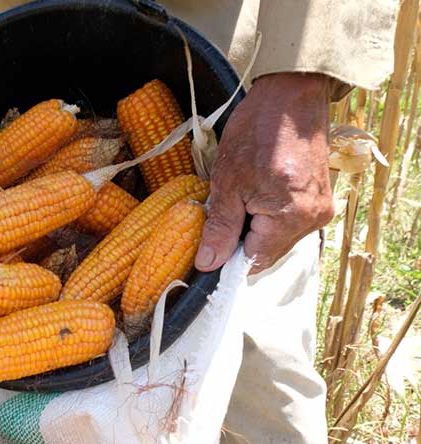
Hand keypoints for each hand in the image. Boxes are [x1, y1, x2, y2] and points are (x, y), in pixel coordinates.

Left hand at [194, 73, 333, 273]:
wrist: (291, 94)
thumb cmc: (256, 131)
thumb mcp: (228, 181)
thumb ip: (220, 227)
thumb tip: (208, 264)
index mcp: (291, 216)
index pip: (255, 261)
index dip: (227, 259)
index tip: (207, 247)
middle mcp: (313, 219)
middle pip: (268, 252)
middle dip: (240, 242)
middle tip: (221, 214)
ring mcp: (321, 209)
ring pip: (277, 239)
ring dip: (253, 228)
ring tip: (240, 199)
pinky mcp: (320, 199)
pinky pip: (288, 223)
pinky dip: (267, 217)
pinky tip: (254, 195)